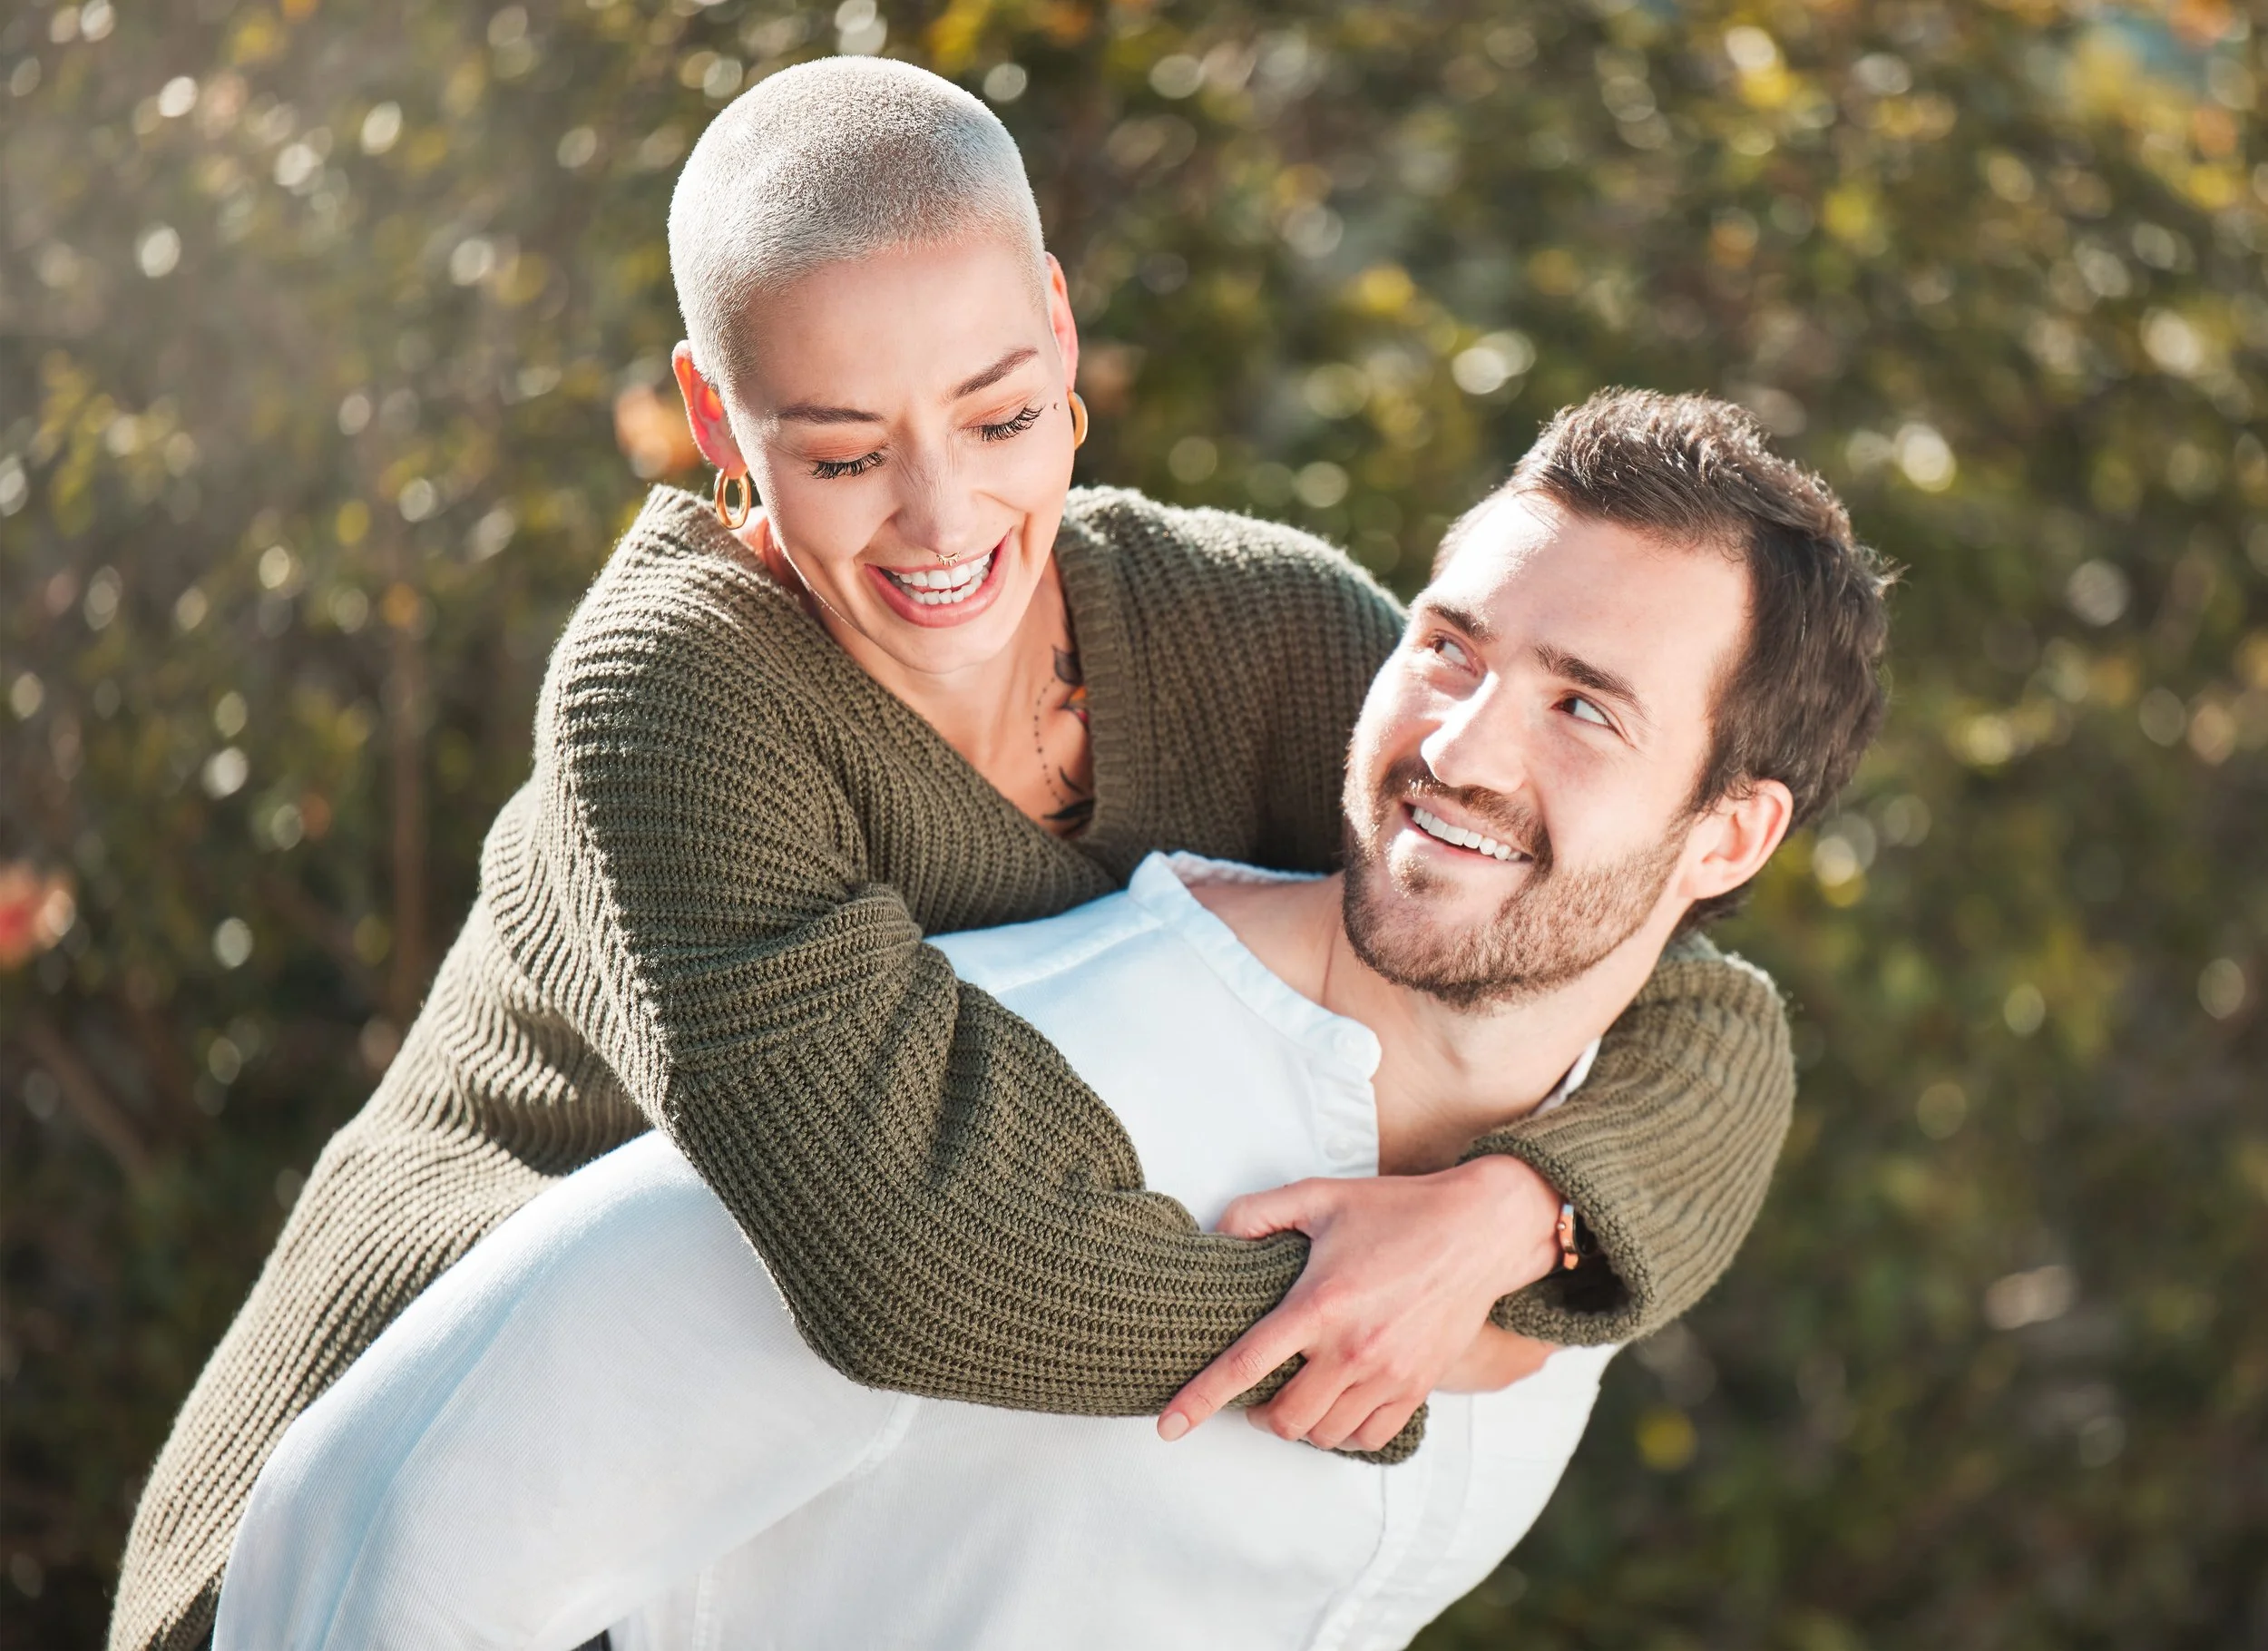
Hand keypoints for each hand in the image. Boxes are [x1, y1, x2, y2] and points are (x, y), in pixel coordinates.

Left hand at [1157, 1155, 1562, 1453]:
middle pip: (1285, 1418)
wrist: (1479, 1230)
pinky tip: (1337, 1409)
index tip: (1169, 1427)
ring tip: (1297, 1399)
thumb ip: (1259, 1211)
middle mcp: (1353, 1349)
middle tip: (1256, 1396)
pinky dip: (1344, 1435)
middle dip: (1259, 1415)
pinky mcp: (1418, 1386)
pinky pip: (1369, 1438)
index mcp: (1319, 1304)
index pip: (1246, 1365)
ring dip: (1301, 1427)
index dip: (1200, 1399)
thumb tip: (1215, 1230)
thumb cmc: (1396, 1210)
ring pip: (1325, 1435)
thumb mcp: (1321, 1195)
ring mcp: (1389, 1374)